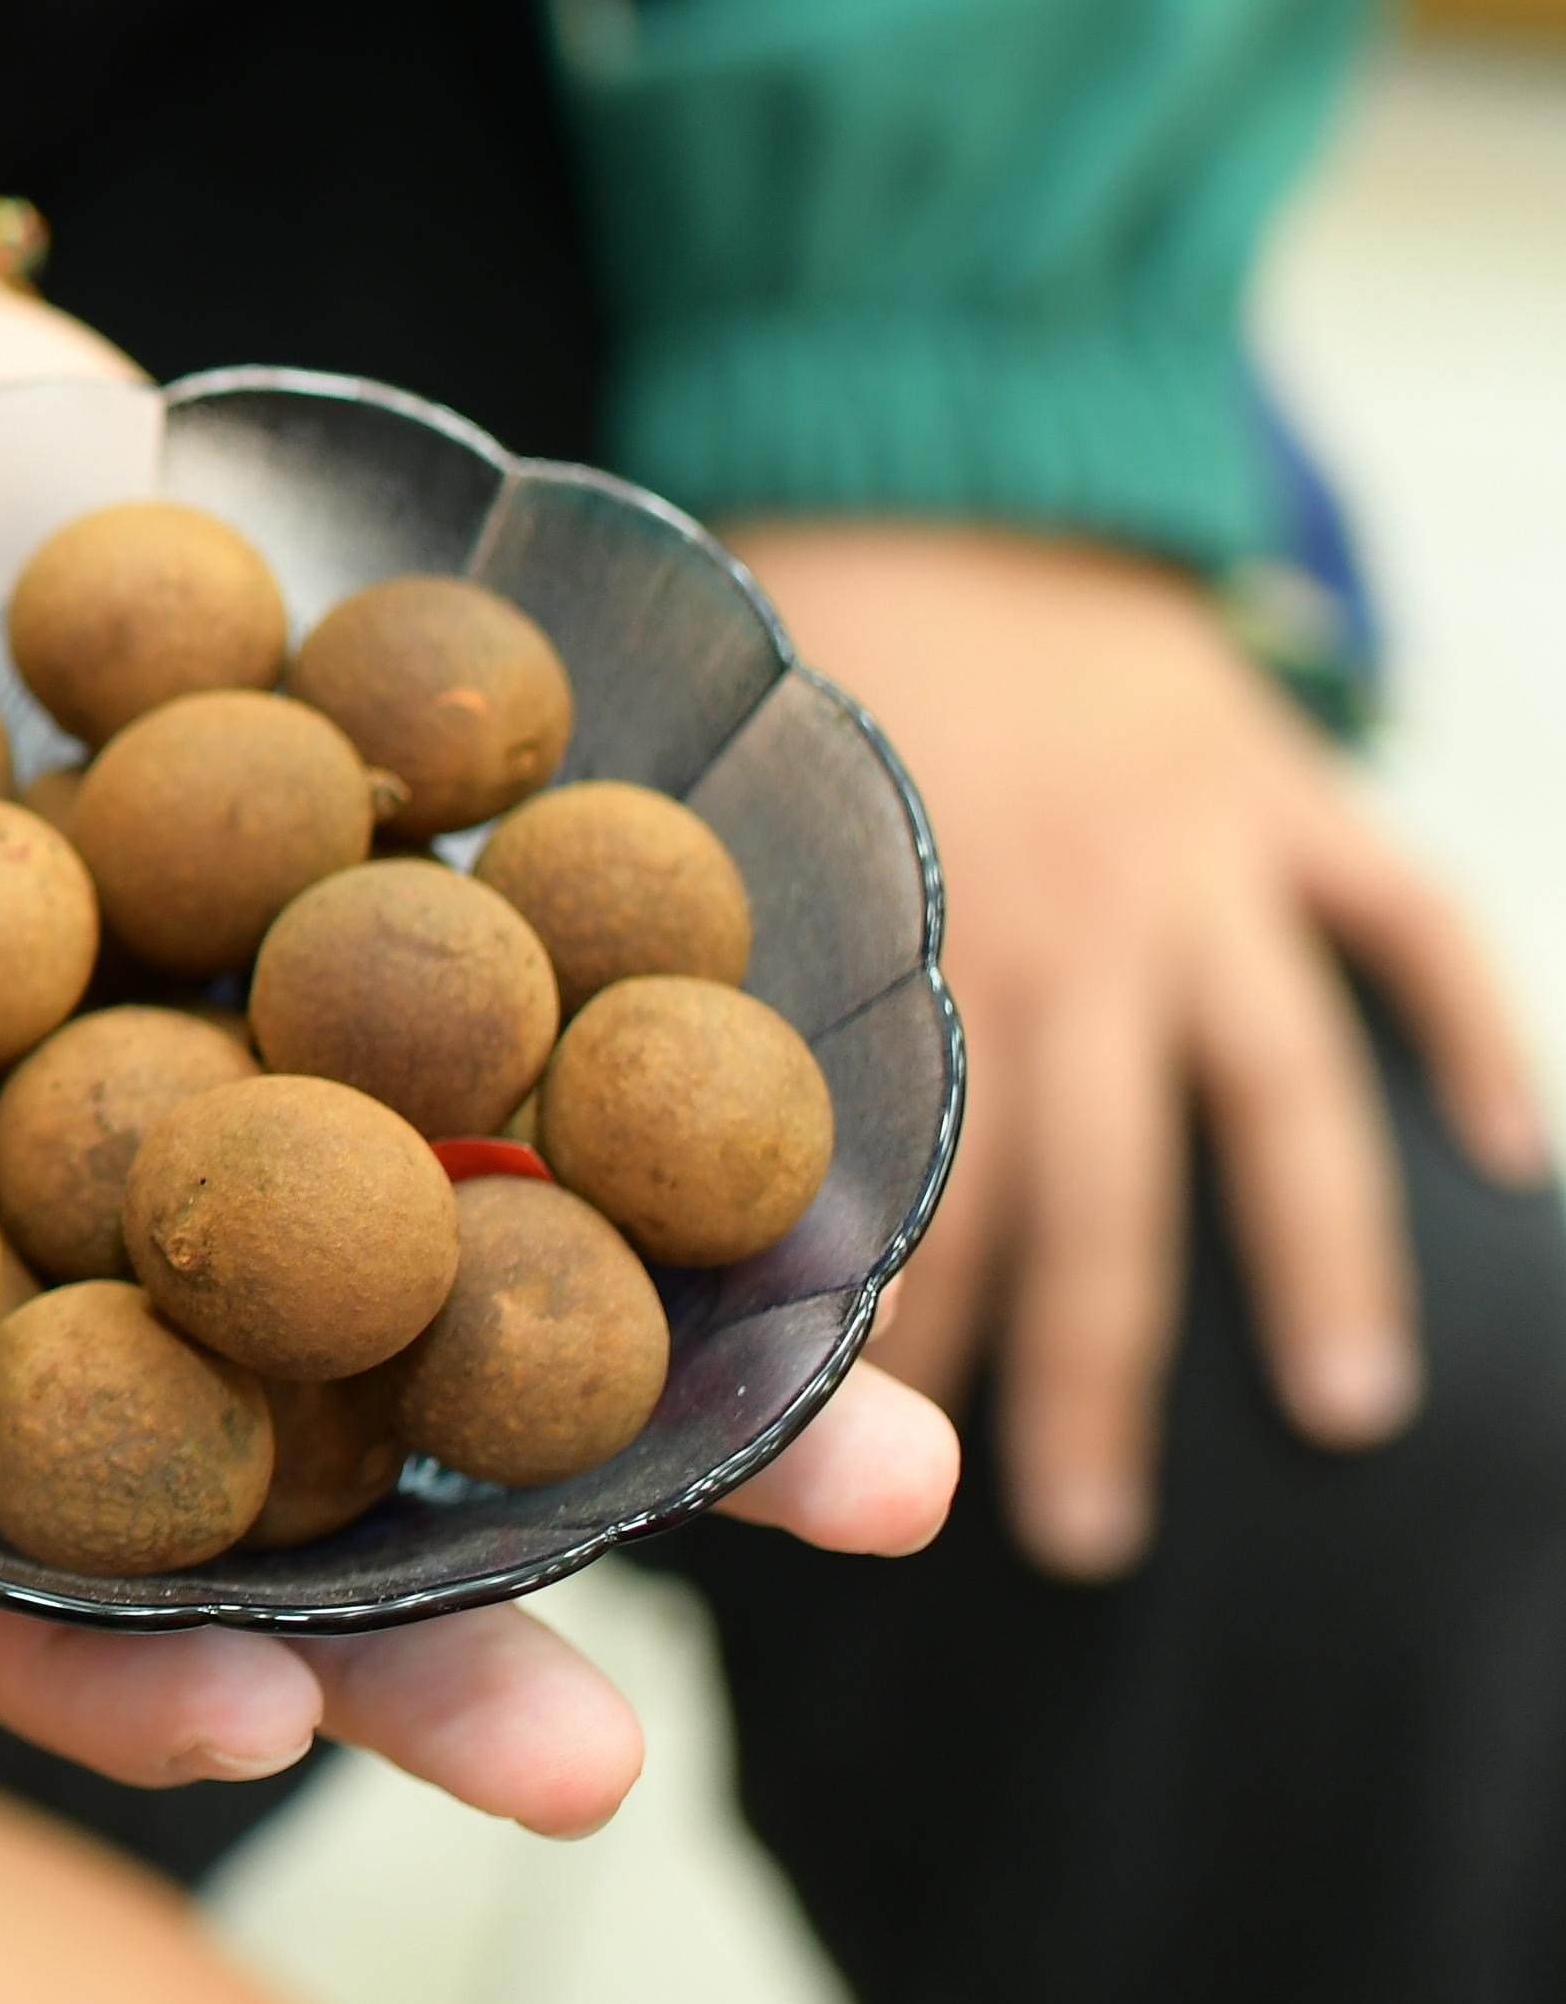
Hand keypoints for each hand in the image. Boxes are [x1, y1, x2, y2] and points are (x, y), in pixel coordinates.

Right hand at [0, 225, 956, 1821]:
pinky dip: (698, 1116)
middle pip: (269, 1486)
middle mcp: (88, 1213)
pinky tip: (858, 1223)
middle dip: (446, 1638)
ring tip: (890, 1497)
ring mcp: (250, 1072)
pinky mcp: (382, 905)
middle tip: (595, 1769)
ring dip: (677, 1419)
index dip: (106, 1663)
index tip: (256, 1736)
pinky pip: (562, 1029)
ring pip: (459, 1297)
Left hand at [741, 520, 1547, 1575]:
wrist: (931, 465)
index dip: (889, 1334)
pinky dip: (1476, 1029)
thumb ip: (671, 978)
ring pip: (1272, 1092)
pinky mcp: (1289, 789)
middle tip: (1081, 1538)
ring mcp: (1192, 860)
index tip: (873, 1473)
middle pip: (1087, 1188)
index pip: (898, 1185)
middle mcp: (1050, 921)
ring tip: (1340, 1416)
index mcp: (892, 946)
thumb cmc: (789, 667)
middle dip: (1084, 1372)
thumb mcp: (704, 818)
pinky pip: (1411, 918)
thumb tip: (535, 1159)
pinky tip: (1519, 1154)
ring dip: (1313, 1261)